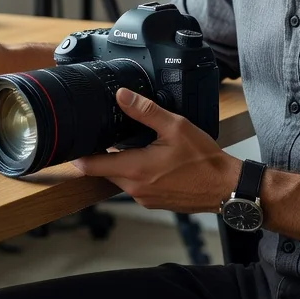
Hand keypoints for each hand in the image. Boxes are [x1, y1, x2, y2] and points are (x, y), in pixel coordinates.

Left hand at [72, 88, 240, 212]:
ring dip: (121, 163)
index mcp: (135, 169)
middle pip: (104, 171)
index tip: (75, 142)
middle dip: (103, 154)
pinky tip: (150, 159)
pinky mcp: (154, 202)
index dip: (78, 155)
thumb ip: (145, 111)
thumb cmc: (204, 160)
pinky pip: (135, 185)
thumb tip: (122, 96)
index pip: (91, 166)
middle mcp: (135, 188)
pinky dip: (136, 172)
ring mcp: (144, 198)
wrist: (225, 187)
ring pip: (120, 178)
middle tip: (107, 135)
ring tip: (132, 144)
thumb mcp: (175, 126)